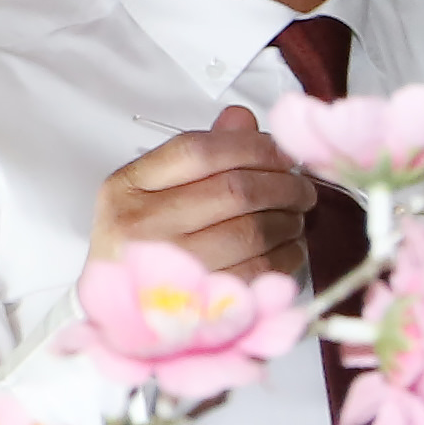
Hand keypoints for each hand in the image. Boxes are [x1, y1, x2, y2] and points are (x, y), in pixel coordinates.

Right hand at [94, 107, 315, 287]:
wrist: (121, 305)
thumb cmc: (142, 240)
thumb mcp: (153, 189)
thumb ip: (201, 152)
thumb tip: (243, 119)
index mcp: (128, 187)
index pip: (200, 151)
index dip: (254, 146)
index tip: (282, 152)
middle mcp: (141, 225)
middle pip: (235, 191)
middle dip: (284, 185)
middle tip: (302, 188)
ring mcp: (169, 267)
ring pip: (253, 231)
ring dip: (289, 221)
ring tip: (295, 217)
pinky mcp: (199, 302)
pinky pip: (259, 272)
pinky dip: (286, 255)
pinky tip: (288, 247)